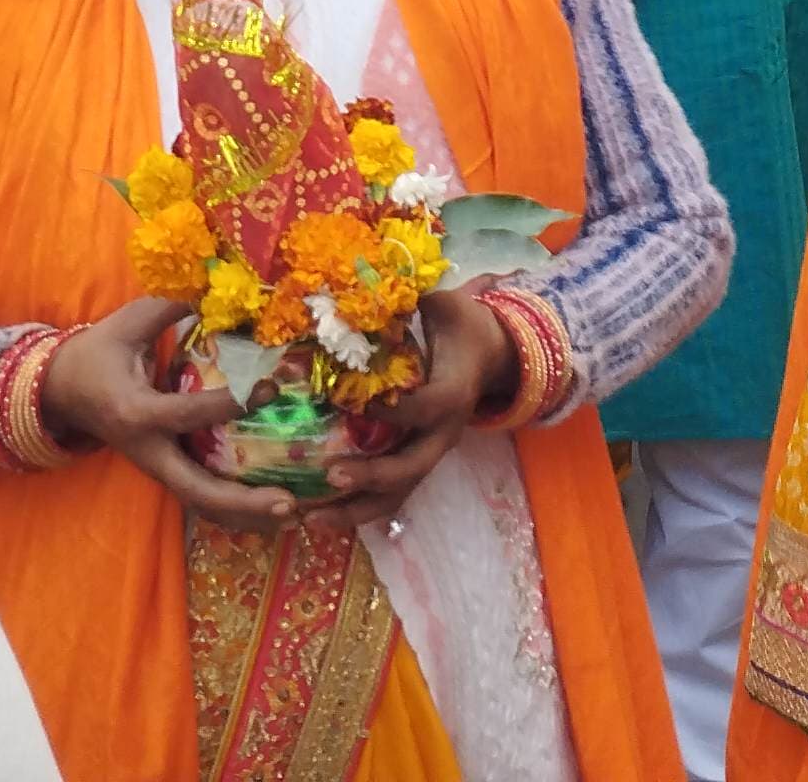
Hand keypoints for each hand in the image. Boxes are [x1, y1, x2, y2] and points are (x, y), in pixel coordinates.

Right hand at [35, 298, 290, 530]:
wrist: (62, 390)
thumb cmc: (99, 352)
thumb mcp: (131, 322)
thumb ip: (175, 305)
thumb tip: (225, 288)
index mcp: (136, 413)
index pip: (188, 413)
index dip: (231, 403)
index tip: (271, 387)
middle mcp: (147, 452)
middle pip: (197, 491)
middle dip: (243, 502)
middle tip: (290, 503)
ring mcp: (155, 469)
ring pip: (200, 505)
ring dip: (244, 516)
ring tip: (291, 515)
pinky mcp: (164, 472)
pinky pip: (199, 499)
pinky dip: (233, 510)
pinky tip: (270, 511)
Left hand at [311, 285, 513, 529]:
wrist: (492, 352)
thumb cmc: (461, 324)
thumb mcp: (444, 304)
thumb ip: (407, 300)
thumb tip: (359, 287)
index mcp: (454, 391)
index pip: (427, 407)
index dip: (394, 410)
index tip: (353, 404)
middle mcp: (445, 431)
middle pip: (412, 467)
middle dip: (371, 476)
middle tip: (330, 474)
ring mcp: (432, 450)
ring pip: (400, 492)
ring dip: (358, 509)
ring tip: (314, 519)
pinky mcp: (419, 460)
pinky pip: (393, 493)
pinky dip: (359, 508)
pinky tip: (321, 516)